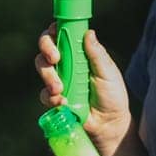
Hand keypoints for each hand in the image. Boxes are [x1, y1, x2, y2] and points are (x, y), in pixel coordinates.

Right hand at [34, 25, 132, 155]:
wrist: (109, 124)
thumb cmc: (112, 96)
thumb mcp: (108, 73)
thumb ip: (97, 55)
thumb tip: (89, 33)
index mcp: (79, 52)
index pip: (62, 34)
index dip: (54, 30)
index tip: (55, 33)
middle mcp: (66, 63)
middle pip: (46, 47)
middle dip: (46, 49)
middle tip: (55, 58)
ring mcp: (58, 80)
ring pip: (42, 68)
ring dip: (48, 75)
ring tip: (60, 88)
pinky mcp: (54, 98)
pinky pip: (44, 93)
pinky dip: (51, 97)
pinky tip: (63, 102)